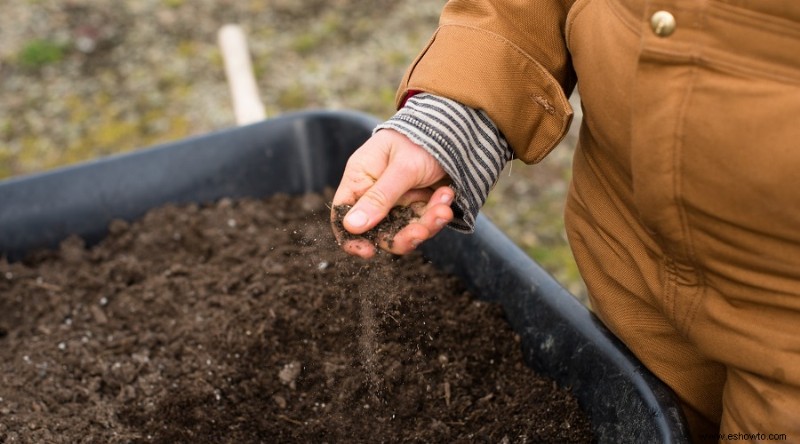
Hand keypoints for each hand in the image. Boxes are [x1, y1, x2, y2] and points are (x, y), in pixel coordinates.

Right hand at [331, 129, 454, 258]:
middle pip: (378, 230)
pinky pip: (424, 222)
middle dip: (402, 235)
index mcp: (360, 178)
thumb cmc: (420, 139)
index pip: (344, 214)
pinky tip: (447, 195)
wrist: (454, 128)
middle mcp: (376, 192)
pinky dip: (438, 213)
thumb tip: (351, 227)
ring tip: (443, 209)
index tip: (368, 252)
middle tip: (421, 231)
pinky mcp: (419, 204)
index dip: (351, 237)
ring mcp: (398, 200)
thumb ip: (379, 197)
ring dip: (426, 224)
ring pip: (405, 230)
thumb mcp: (402, 168)